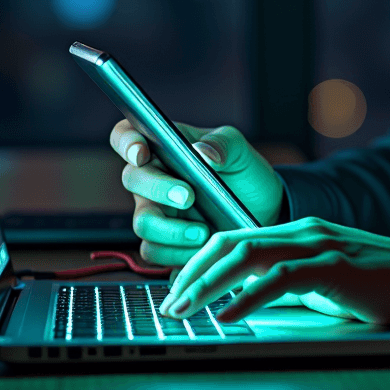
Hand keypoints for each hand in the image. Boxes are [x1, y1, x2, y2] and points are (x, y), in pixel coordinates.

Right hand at [109, 119, 284, 266]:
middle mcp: (154, 179)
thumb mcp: (239, 150)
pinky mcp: (165, 243)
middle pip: (133, 179)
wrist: (264, 210)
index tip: (141, 153)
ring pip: (143, 222)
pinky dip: (178, 254)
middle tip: (188, 197)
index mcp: (165, 147)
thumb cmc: (244, 173)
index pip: (127, 135)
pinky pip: (155, 252)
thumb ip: (222, 143)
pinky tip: (203, 249)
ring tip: (204, 232)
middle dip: (158, 188)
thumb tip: (202, 152)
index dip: (126, 142)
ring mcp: (156, 212)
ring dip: (171, 230)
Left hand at [157, 217, 389, 325]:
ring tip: (186, 309)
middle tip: (171, 302)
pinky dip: (250, 297)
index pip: (236, 237)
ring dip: (211, 284)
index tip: (178, 287)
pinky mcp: (334, 266)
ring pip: (249, 255)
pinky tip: (230, 315)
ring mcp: (319, 244)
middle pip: (233, 242)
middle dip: (194, 272)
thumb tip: (246, 301)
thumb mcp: (326, 281)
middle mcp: (304, 230)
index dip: (201, 260)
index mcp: (300, 231)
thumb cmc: (381, 285)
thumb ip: (289, 284)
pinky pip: (281, 278)